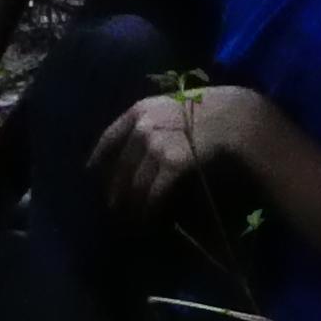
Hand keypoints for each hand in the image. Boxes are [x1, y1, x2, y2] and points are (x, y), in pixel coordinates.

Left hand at [96, 84, 255, 217]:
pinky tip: (148, 216)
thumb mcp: (170, 103)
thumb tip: (136, 142)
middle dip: (116, 188)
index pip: (109, 137)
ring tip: (131, 216)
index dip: (98, 156)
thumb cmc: (204, 108)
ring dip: (132, 203)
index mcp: (139, 110)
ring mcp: (156, 146)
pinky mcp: (172, 164)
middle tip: (113, 205)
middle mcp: (142, 128)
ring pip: (136, 183)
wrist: (229, 114)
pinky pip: (155, 191)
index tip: (90, 171)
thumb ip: (151, 118)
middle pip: (121, 166)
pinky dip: (149, 207)